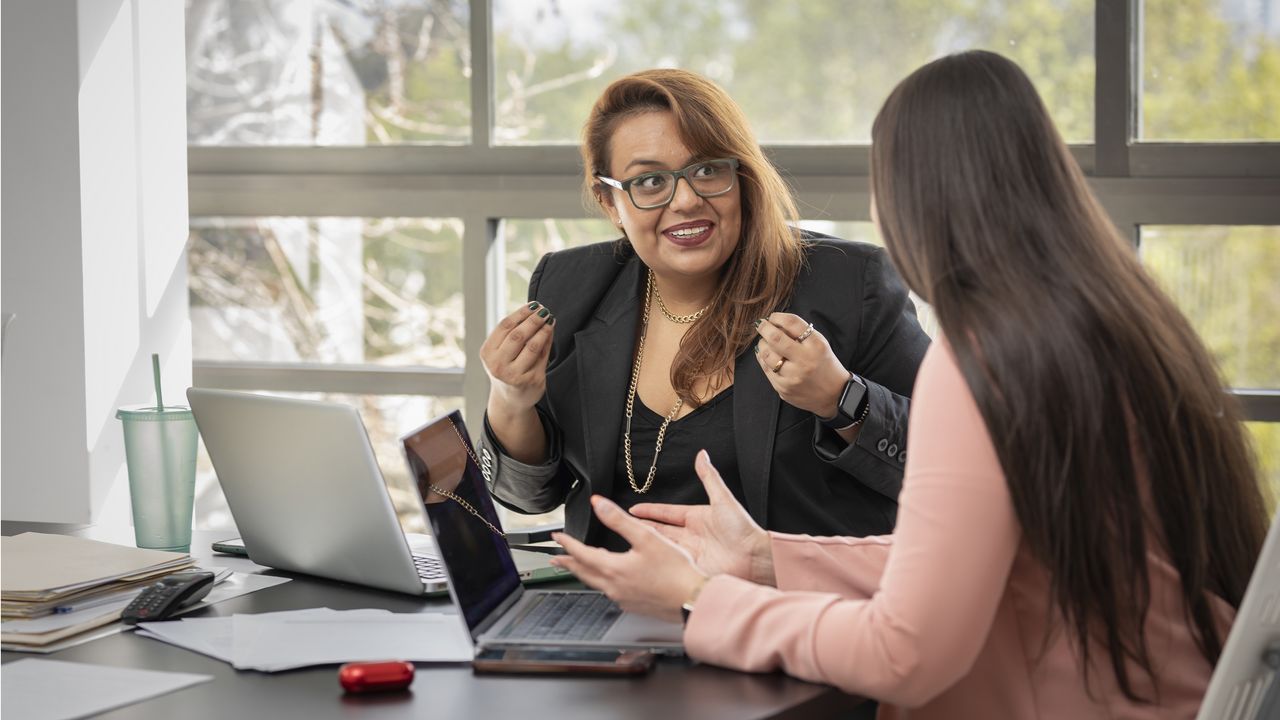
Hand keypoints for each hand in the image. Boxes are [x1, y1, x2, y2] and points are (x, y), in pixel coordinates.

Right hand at [480, 302, 554, 412]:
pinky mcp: (532, 381)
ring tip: (549, 320)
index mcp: (487, 353)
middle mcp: (498, 365)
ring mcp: (515, 375)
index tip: (533, 305)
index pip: (505, 326)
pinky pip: (543, 356)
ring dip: (543, 330)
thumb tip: (535, 310)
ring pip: (532, 345)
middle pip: (518, 335)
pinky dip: (548, 341)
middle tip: (544, 310)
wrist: (510, 400)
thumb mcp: (501, 352)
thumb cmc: (506, 369)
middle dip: (533, 320)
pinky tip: (550, 332)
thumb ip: (513, 333)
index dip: (521, 313)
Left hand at [551, 496, 708, 623]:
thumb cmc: (675, 571)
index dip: (567, 543)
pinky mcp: (633, 605)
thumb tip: (599, 504)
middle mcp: (613, 587)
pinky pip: (610, 591)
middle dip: (568, 562)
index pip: (581, 554)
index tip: (557, 537)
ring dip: (583, 572)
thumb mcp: (646, 537)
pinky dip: (602, 581)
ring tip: (578, 566)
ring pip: (595, 583)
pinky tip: (609, 578)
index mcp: (613, 569)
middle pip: (583, 572)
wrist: (692, 600)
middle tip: (556, 558)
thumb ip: (619, 519)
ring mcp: (622, 598)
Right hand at [630, 450, 774, 584]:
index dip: (649, 511)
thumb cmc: (743, 529)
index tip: (632, 509)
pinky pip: (670, 564)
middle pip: (660, 530)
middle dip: (641, 528)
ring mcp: (690, 552)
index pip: (666, 513)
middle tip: (621, 525)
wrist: (755, 558)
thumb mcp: (722, 499)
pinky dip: (657, 562)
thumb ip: (709, 477)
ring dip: (645, 545)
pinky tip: (642, 561)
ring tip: (626, 543)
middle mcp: (691, 535)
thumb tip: (702, 455)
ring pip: (661, 547)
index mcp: (696, 517)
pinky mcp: (691, 567)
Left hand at [754, 312, 848, 418]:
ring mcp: (792, 377)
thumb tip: (775, 323)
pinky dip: (763, 358)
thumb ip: (801, 332)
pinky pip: (766, 369)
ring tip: (765, 341)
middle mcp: (804, 361)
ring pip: (766, 354)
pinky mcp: (783, 388)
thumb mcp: (820, 343)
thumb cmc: (824, 364)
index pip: (792, 323)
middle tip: (761, 325)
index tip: (772, 317)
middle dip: (764, 328)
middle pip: (776, 338)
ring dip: (762, 344)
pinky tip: (765, 354)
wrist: (834, 395)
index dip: (778, 317)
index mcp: (816, 345)